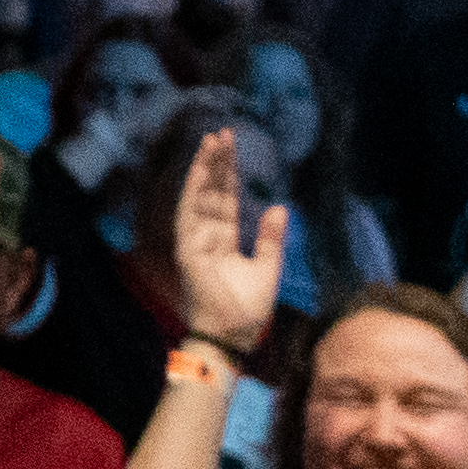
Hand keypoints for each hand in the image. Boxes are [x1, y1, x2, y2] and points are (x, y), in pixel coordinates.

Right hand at [166, 124, 288, 347]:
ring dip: (205, 169)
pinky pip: (189, 213)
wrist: (233, 336)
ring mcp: (196, 241)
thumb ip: (270, 238)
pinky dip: (194, 190)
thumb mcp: (268, 268)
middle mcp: (207, 236)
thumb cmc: (247, 310)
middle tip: (224, 133)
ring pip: (200, 196)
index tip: (233, 147)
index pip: (225, 199)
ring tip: (213, 141)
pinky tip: (200, 169)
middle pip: (212, 192)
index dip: (229, 174)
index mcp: (224, 241)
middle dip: (217, 163)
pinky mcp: (189, 249)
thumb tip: (278, 206)